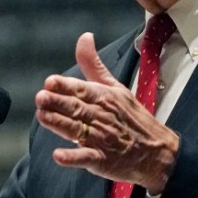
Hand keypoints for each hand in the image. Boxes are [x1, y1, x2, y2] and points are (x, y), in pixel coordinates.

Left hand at [34, 32, 179, 193]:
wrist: (157, 151)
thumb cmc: (132, 117)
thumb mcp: (116, 87)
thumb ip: (94, 64)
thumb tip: (84, 37)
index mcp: (105, 97)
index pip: (82, 90)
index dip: (66, 86)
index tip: (49, 82)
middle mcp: (102, 117)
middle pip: (77, 108)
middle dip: (58, 103)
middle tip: (40, 98)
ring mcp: (102, 139)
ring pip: (77, 130)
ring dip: (60, 124)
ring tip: (43, 117)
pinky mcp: (102, 160)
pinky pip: (86, 158)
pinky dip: (73, 158)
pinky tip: (58, 155)